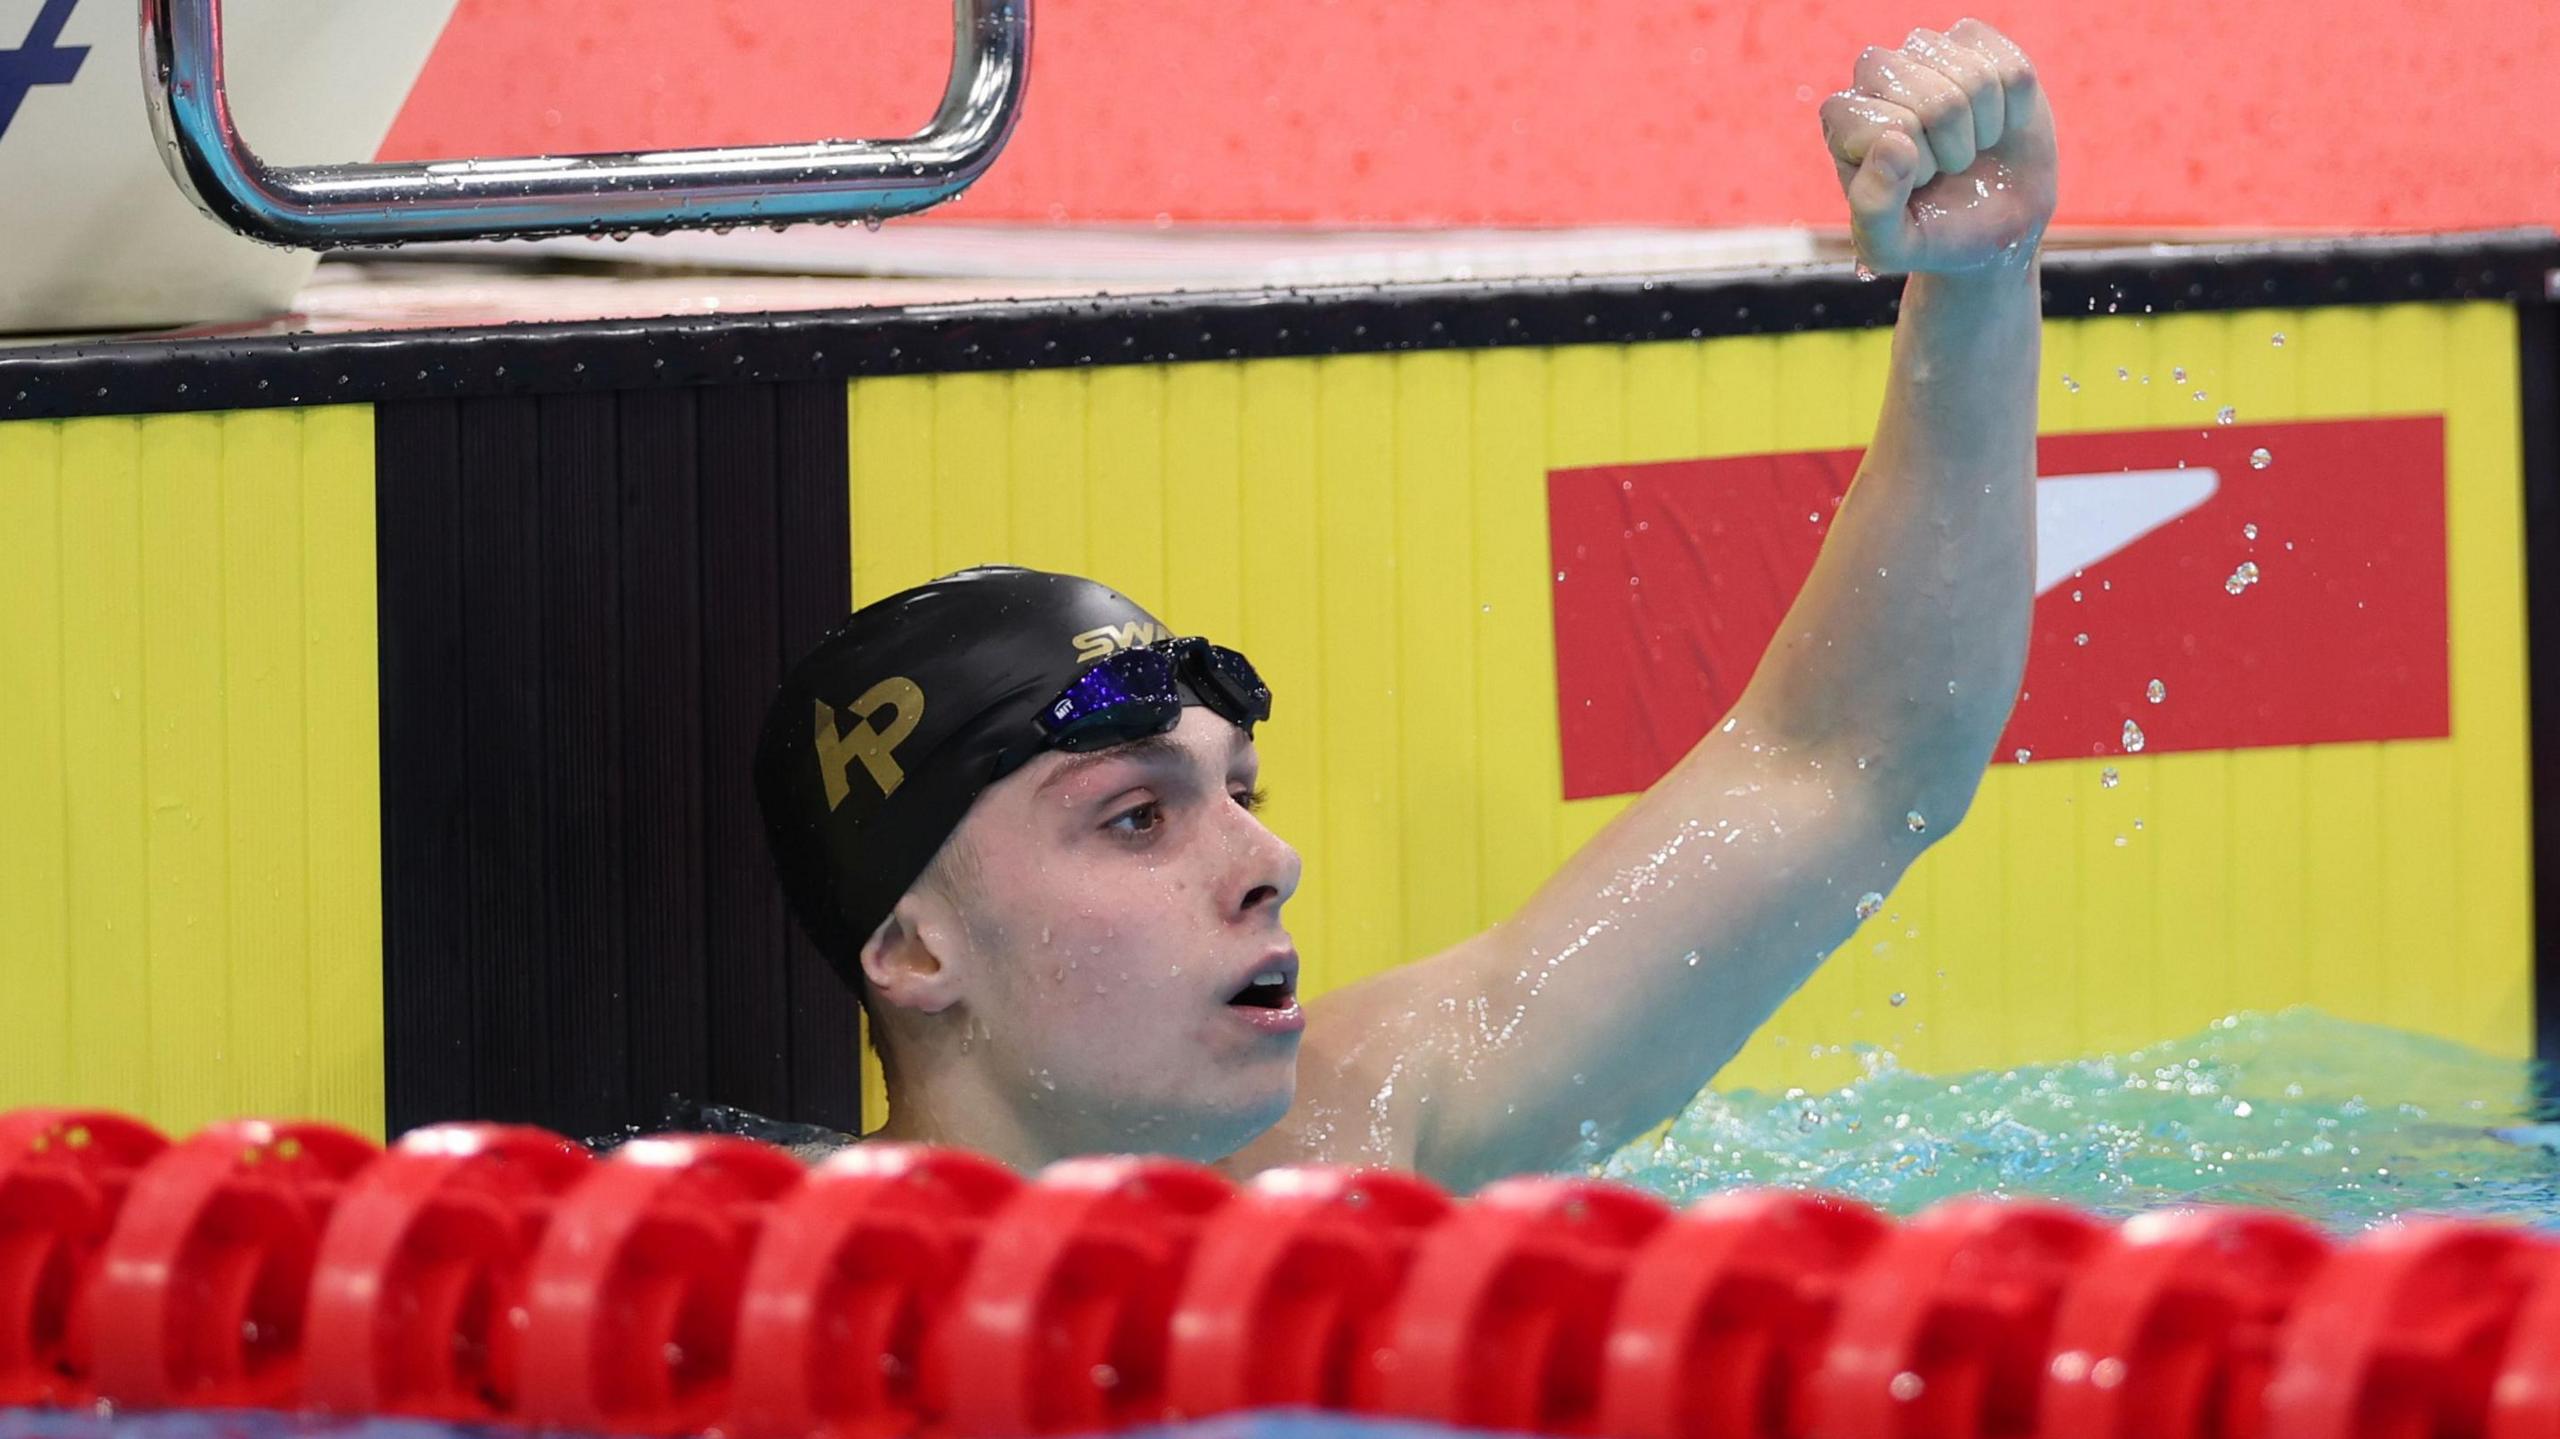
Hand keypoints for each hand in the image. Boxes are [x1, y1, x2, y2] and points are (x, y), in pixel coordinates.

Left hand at [1818, 19, 2058, 276]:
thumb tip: (1894, 142)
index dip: (1915, 166)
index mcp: (1844, 121)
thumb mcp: (1890, 246)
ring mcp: (1925, 52)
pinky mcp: (1974, 42)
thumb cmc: (1933, 232)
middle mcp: (1876, 77)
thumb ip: (1874, 209)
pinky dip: (2016, 108)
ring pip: (1975, 79)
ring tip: (1971, 145)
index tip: (1918, 183)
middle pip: (1933, 99)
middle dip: (1953, 147)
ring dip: (1985, 129)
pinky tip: (1997, 122)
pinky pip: (2012, 69)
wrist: (1993, 227)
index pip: (1887, 126)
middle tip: (1948, 166)